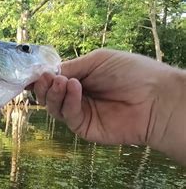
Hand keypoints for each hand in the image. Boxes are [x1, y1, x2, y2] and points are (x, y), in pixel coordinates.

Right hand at [30, 49, 185, 163]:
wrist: (155, 97)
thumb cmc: (132, 73)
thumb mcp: (97, 61)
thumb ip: (70, 67)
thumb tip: (44, 73)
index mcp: (81, 80)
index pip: (54, 80)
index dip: (43, 78)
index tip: (34, 73)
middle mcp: (78, 98)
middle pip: (50, 96)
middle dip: (45, 86)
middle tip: (46, 78)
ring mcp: (80, 114)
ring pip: (54, 107)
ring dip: (54, 93)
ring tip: (61, 81)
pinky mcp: (84, 128)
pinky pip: (68, 115)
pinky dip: (68, 101)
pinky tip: (74, 88)